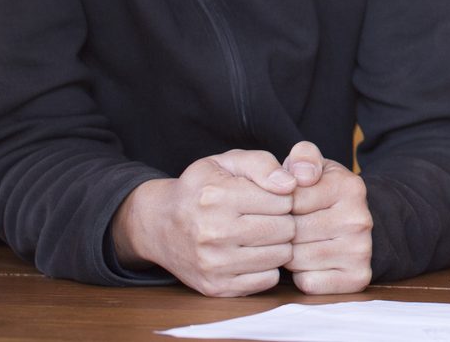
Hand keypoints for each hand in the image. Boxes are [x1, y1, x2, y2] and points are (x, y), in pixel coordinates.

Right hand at [111, 149, 297, 296]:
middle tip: (266, 217)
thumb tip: (290, 185)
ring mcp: (214, 264)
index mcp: (216, 196)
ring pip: (281, 256)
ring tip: (260, 234)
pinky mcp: (216, 287)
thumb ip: (261, 164)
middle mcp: (212, 232)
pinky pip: (268, 280)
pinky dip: (267, 267)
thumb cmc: (200, 189)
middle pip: (285, 229)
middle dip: (283, 220)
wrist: (159, 224)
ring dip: (277, 244)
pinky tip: (252, 253)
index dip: (283, 197)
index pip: (283, 200)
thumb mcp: (226, 162)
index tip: (269, 197)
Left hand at [283, 140, 373, 294]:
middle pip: (293, 233)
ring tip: (295, 244)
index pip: (291, 201)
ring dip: (287, 255)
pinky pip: (309, 283)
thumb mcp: (315, 166)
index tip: (281, 206)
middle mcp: (359, 220)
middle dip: (280, 232)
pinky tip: (306, 264)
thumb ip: (303, 157)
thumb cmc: (323, 194)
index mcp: (349, 187)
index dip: (277, 206)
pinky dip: (301, 276)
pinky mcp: (357, 278)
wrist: (354, 223)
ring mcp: (361, 251)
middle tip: (285, 228)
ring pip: (297, 260)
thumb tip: (300, 176)